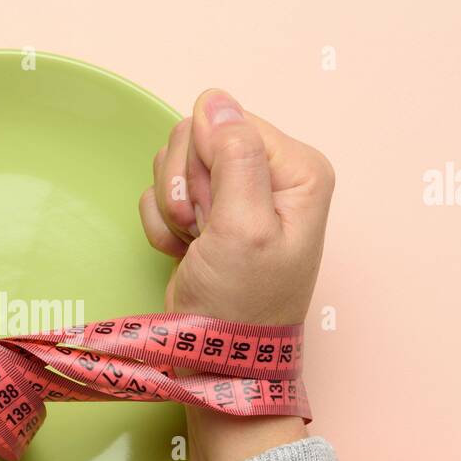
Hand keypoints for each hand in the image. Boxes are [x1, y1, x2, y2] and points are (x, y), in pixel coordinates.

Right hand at [138, 90, 335, 460]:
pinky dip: (163, 223)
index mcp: (297, 169)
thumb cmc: (240, 306)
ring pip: (176, 161)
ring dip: (171, 207)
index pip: (228, 121)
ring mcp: (237, 194)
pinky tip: (183, 251)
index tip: (212, 214)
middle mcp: (272, 174)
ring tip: (195, 244)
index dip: (205, 164)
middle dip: (185, 185)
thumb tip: (217, 100)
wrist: (215, 360)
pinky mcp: (208, 213)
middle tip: (202, 231)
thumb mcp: (244, 230)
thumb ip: (235, 158)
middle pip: (198, 136)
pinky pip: (164, 190)